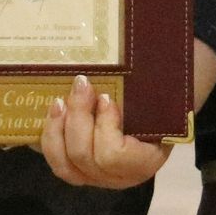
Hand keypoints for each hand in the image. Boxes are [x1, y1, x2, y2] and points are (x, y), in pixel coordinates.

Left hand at [36, 41, 215, 189]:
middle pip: (86, 158)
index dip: (105, 127)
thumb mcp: (165, 85)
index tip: (108, 98)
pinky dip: (50, 137)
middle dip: (78, 118)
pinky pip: (57, 163)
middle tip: (82, 84)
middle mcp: (122, 176)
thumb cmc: (163, 93)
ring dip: (58, 129)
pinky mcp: (79, 170)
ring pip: (66, 165)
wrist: (162, 105)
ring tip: (61, 100)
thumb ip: (153, 77)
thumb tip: (140, 37)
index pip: (116, 155)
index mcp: (148, 158)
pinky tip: (53, 112)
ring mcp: (97, 178)